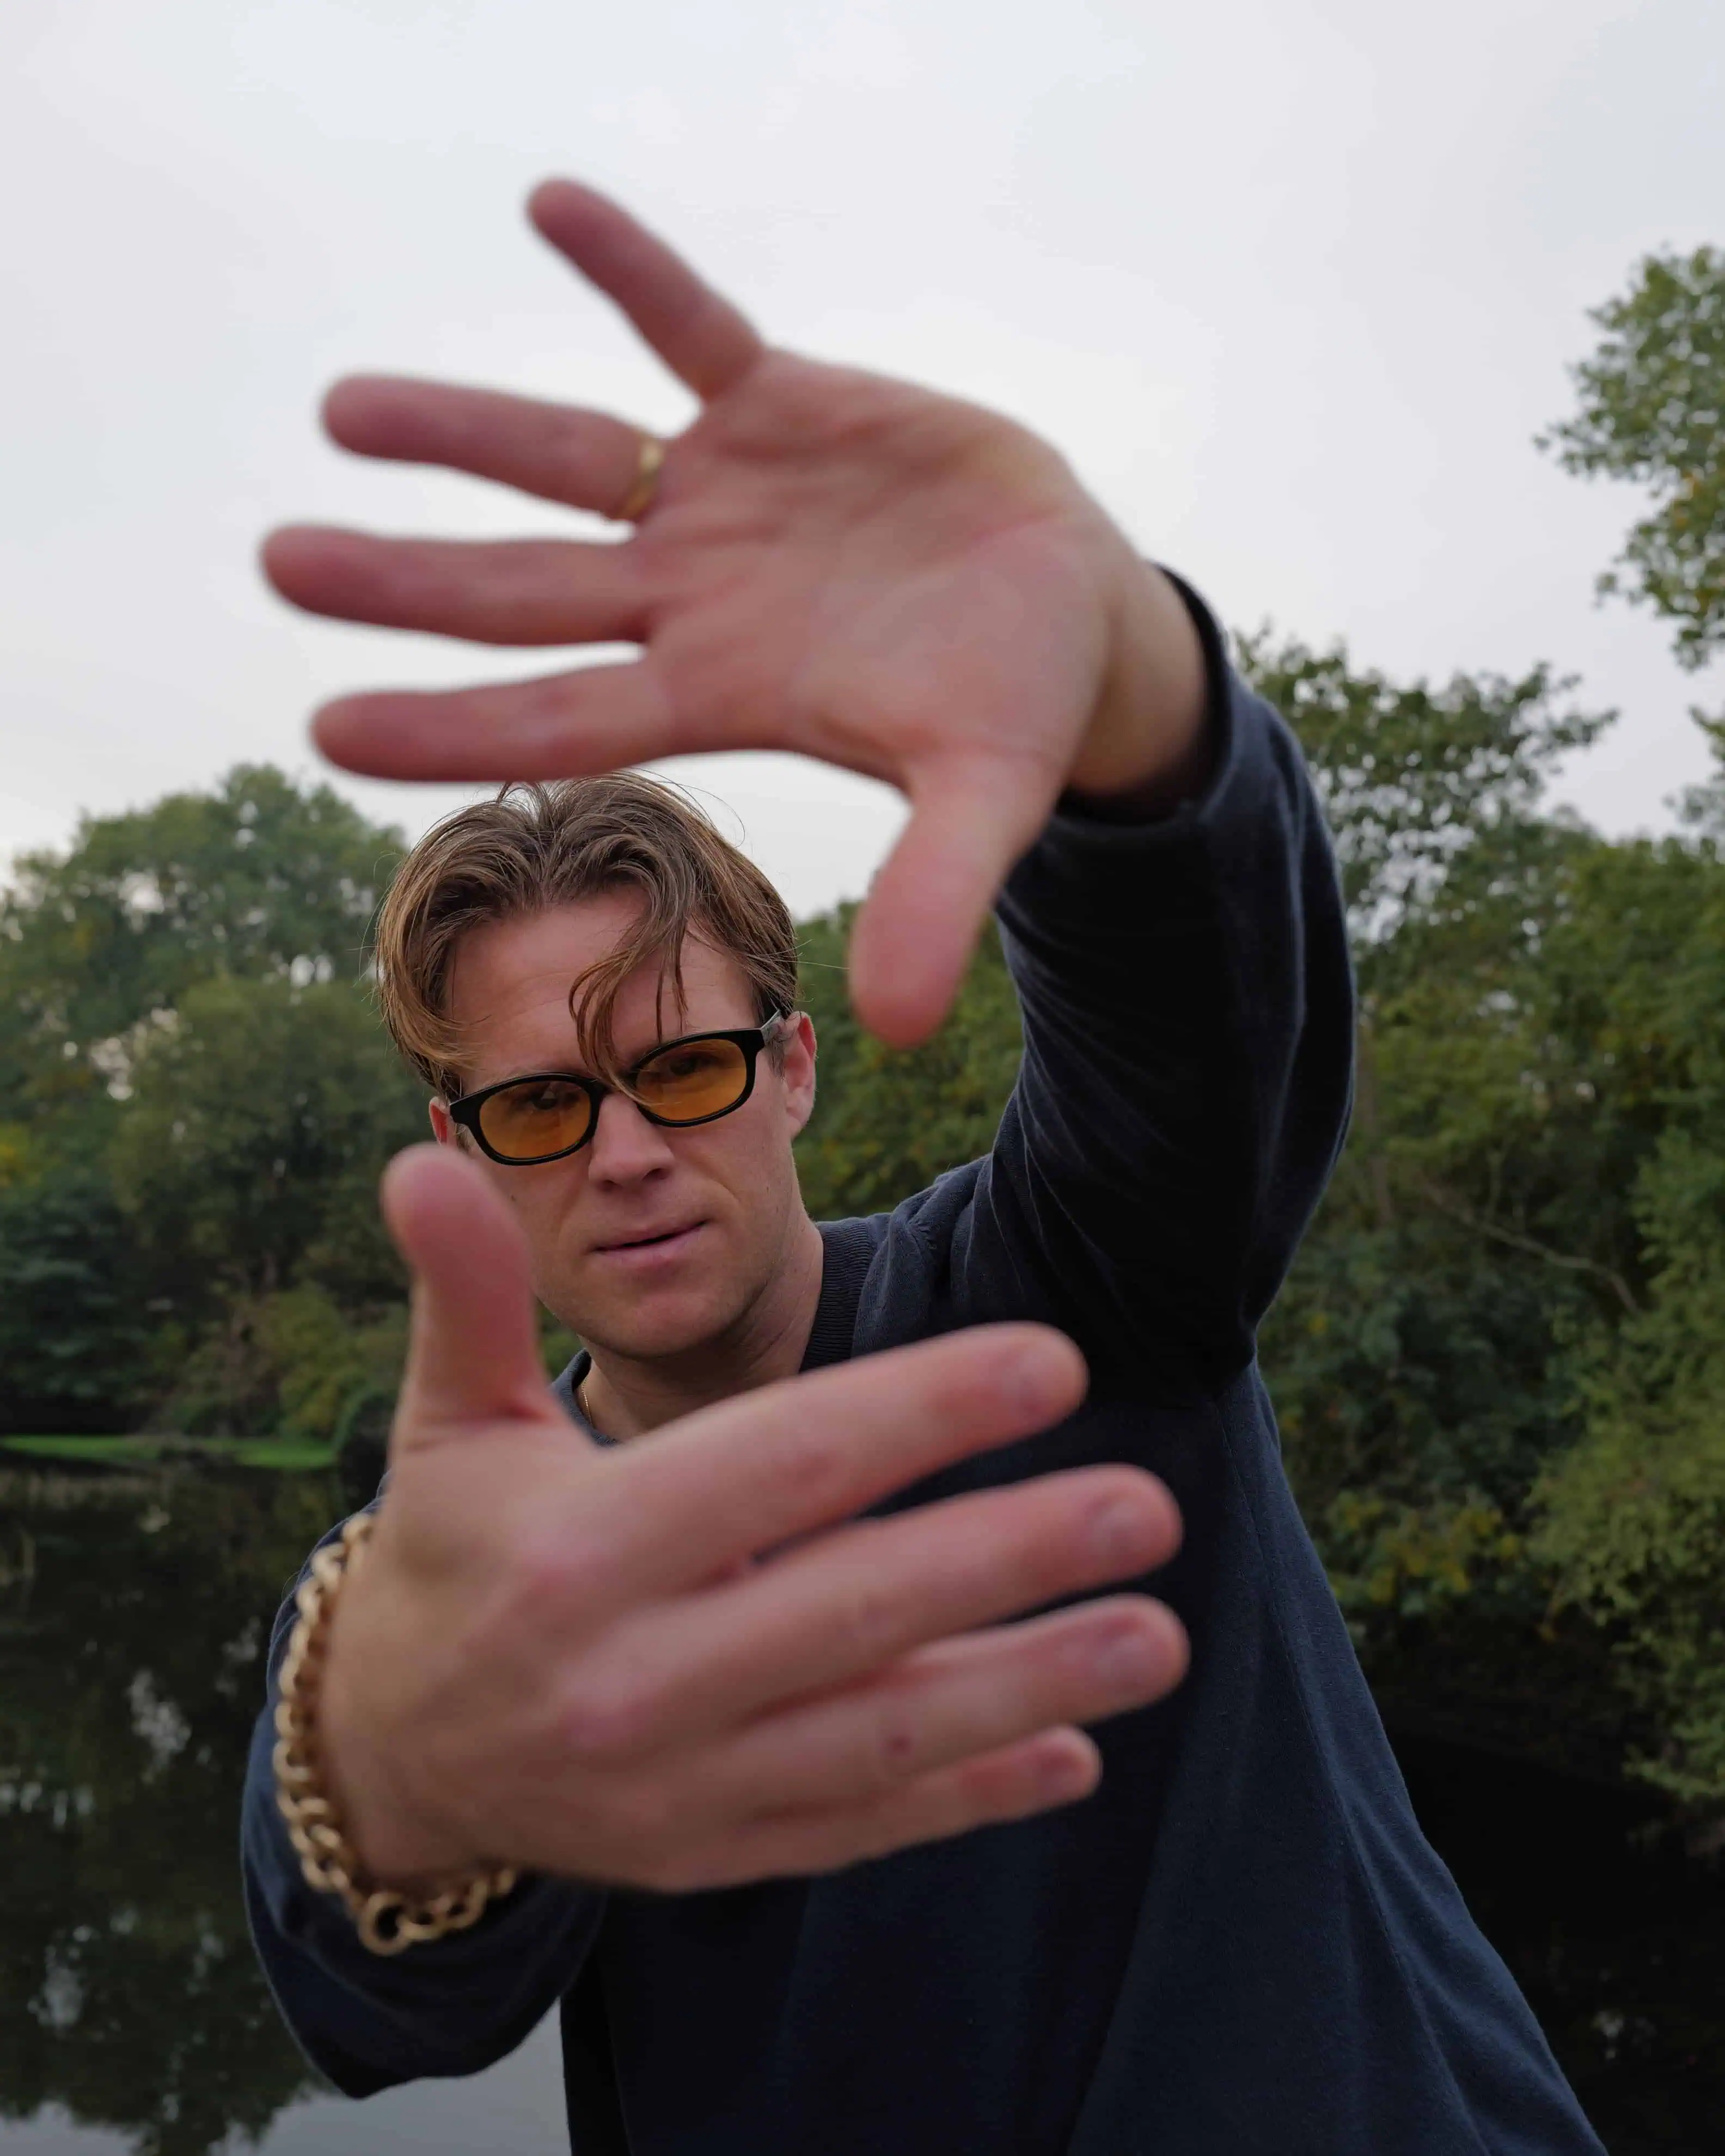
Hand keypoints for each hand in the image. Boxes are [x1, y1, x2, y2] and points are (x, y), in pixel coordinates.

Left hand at [264, 181, 1207, 1045]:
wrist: (1069, 604)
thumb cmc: (1014, 708)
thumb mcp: (986, 798)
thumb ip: (936, 894)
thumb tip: (901, 1027)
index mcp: (721, 697)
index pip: (561, 720)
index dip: (451, 725)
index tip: (328, 730)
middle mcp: (692, 599)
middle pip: (523, 590)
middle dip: (407, 581)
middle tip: (277, 564)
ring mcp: (723, 498)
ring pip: (565, 460)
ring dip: (460, 431)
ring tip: (341, 412)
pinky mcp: (779, 402)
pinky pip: (689, 326)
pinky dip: (631, 274)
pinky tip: (551, 206)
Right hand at [317, 1144, 1184, 1892]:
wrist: (396, 1752)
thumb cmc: (454, 1551)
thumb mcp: (446, 1419)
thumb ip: (465, 1293)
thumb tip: (424, 1157)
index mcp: (578, 1554)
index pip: (777, 1468)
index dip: (920, 1410)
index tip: (1052, 1361)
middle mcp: (631, 1682)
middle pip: (853, 1608)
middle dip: (1010, 1556)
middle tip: (1147, 1506)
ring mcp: (678, 1786)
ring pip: (877, 1737)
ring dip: (1027, 1687)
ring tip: (1156, 1637)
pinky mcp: (711, 1852)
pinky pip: (858, 1826)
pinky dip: (969, 1796)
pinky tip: (1075, 1757)